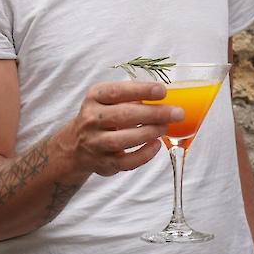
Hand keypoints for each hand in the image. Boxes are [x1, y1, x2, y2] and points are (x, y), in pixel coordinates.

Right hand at [55, 79, 182, 176]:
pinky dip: (144, 155)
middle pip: (123, 115)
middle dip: (154, 113)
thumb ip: (131, 96)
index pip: (118, 91)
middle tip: (177, 113)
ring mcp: (95, 142)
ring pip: (123, 140)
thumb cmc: (102, 117)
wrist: (76, 146)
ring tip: (166, 127)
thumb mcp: (108, 99)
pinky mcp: (102, 163)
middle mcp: (91, 119)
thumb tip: (166, 96)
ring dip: (149, 133)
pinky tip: (156, 145)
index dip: (141, 90)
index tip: (162, 91)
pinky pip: (125, 162)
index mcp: (95, 97)